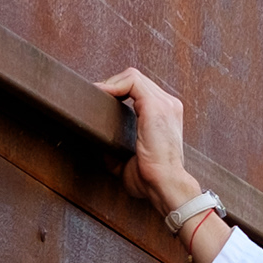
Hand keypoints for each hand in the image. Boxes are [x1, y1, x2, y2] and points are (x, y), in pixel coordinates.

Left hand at [99, 68, 195, 212]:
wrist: (165, 185)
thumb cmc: (151, 179)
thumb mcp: (131, 160)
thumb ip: (118, 149)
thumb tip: (99, 144)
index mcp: (167, 115)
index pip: (140, 90)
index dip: (118, 92)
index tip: (101, 104)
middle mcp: (169, 105)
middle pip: (135, 80)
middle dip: (111, 86)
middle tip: (94, 99)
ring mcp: (164, 104)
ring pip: (132, 76)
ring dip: (111, 84)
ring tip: (96, 96)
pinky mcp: (155, 106)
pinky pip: (131, 81)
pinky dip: (113, 85)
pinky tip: (101, 94)